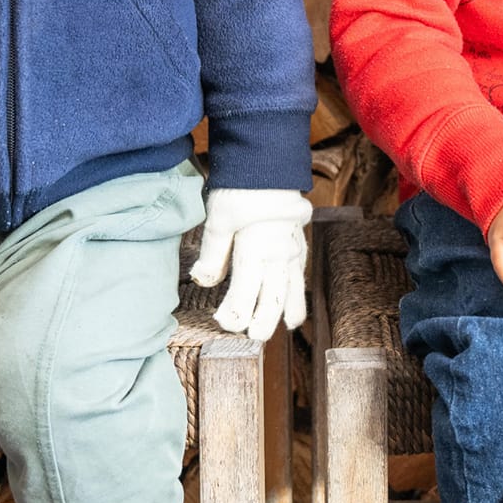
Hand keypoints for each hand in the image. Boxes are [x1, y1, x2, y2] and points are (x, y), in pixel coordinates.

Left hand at [189, 189, 311, 340]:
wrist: (270, 165)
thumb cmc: (242, 190)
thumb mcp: (219, 218)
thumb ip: (213, 253)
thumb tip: (202, 279)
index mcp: (257, 249)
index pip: (246, 291)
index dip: (236, 311)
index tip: (224, 322)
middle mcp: (278, 255)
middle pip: (273, 297)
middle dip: (263, 320)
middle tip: (253, 337)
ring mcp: (292, 251)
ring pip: (292, 289)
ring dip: (286, 311)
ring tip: (284, 328)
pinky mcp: (298, 246)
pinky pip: (300, 277)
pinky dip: (298, 295)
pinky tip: (294, 306)